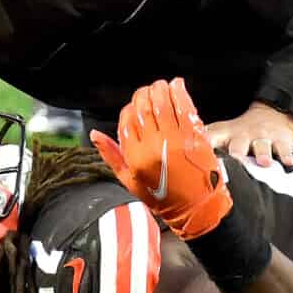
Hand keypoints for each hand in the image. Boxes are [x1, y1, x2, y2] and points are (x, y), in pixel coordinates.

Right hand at [89, 76, 232, 240]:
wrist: (198, 208)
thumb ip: (112, 155)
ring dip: (160, 89)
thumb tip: (94, 134)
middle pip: (144, 107)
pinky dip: (179, 91)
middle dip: (144, 94)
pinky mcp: (194, 135)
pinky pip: (184, 105)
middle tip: (149, 91)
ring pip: (162, 102)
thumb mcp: (130, 181)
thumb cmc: (162, 197)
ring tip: (162, 86)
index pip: (127, 119)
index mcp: (135, 157)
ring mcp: (175, 139)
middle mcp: (153, 146)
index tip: (135, 106)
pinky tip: (177, 85)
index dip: (130, 108)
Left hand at [205, 100, 292, 168]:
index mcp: (225, 135)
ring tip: (263, 162)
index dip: (204, 146)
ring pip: (262, 145)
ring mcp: (263, 138)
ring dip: (262, 153)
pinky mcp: (281, 140)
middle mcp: (243, 136)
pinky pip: (284, 148)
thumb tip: (176, 165)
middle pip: (238, 143)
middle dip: (236, 152)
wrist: (271, 115)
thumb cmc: (240, 132)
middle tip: (234, 161)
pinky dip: (286, 155)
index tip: (197, 157)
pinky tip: (287, 162)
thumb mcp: (222, 134)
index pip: (210, 139)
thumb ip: (205, 146)